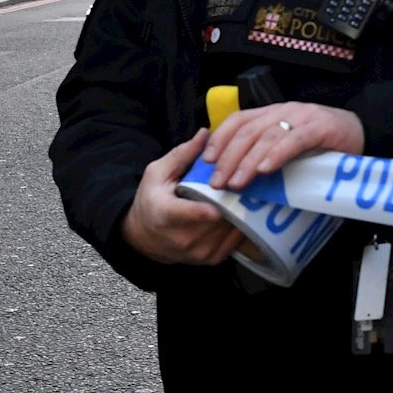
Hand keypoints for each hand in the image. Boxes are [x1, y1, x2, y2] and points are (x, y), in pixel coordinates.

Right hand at [122, 129, 244, 264]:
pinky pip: (236, 240)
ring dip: (242, 211)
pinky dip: (241, 224)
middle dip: (234, 199)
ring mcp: (199, 252)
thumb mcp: (158, 173)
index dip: (206, 209)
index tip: (220, 202)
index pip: (189, 214)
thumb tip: (205, 133)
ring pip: (231, 228)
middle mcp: (183, 239)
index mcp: (166, 215)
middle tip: (248, 180)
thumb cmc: (151, 199)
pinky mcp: (212, 259)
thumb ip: (183, 154)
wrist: (144, 236)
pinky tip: (243, 209)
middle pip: (219, 218)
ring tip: (248, 192)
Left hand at [203, 102, 364, 190]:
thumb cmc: (324, 145)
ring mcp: (303, 117)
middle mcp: (284, 111)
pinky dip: (276, 155)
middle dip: (229, 158)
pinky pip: (294, 141)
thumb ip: (268, 153)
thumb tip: (237, 177)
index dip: (220, 139)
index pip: (238, 120)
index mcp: (273, 113)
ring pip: (266, 137)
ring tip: (237, 183)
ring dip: (247, 162)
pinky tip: (264, 170)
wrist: (365, 133)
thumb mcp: (290, 146)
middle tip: (217, 183)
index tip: (207, 162)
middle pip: (247, 131)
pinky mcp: (321, 128)